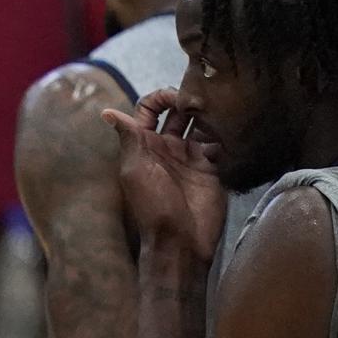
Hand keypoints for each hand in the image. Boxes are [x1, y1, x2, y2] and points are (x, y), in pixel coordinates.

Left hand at [101, 89, 228, 267]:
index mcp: (143, 145)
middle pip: (176, 112)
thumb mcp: (136, 170)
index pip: (148, 110)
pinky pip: (217, 141)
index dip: (159, 97)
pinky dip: (222, 131)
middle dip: (188, 100)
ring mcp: (188, 156)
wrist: (181, 239)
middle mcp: (165, 147)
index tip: (176, 97)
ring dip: (208, 113)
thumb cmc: (152, 206)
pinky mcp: (209, 165)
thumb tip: (107, 112)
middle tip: (204, 99)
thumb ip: (129, 139)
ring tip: (219, 108)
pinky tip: (229, 126)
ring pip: (199, 124)